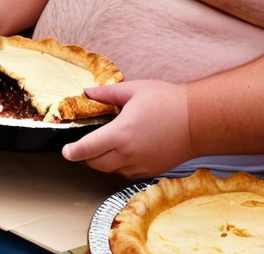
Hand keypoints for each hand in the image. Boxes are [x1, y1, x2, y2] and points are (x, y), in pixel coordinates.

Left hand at [61, 80, 190, 177]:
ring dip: (101, 161)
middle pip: (95, 164)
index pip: (88, 149)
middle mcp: (129, 154)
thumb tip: (87, 93)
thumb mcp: (134, 90)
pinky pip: (125, 174)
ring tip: (103, 145)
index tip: (65, 151)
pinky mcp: (150, 171)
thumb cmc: (168, 102)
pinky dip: (117, 166)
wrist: (198, 121)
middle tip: (83, 145)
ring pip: (110, 171)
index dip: (72, 152)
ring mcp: (140, 165)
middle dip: (85, 156)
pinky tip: (121, 152)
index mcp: (121, 133)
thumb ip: (107, 93)